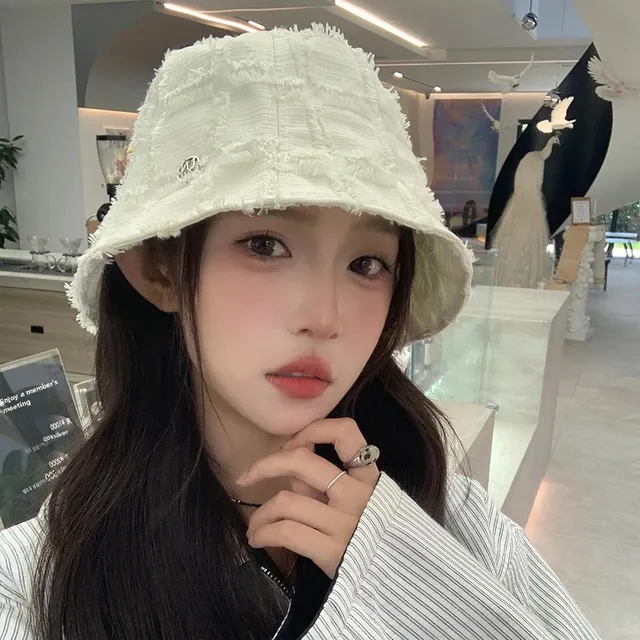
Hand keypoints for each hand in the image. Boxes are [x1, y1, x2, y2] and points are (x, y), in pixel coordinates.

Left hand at [237, 418, 379, 578]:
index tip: (291, 444)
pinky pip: (286, 532)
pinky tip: (258, 538)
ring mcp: (345, 523)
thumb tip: (289, 470)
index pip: (345, 432)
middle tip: (247, 477)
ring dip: (260, 514)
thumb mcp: (355, 500)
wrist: (394, 579)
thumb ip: (325, 482)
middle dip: (265, 466)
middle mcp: (357, 494)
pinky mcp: (332, 551)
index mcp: (367, 476)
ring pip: (286, 501)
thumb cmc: (367, 533)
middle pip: (301, 462)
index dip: (313, 429)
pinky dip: (263, 533)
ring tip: (255, 525)